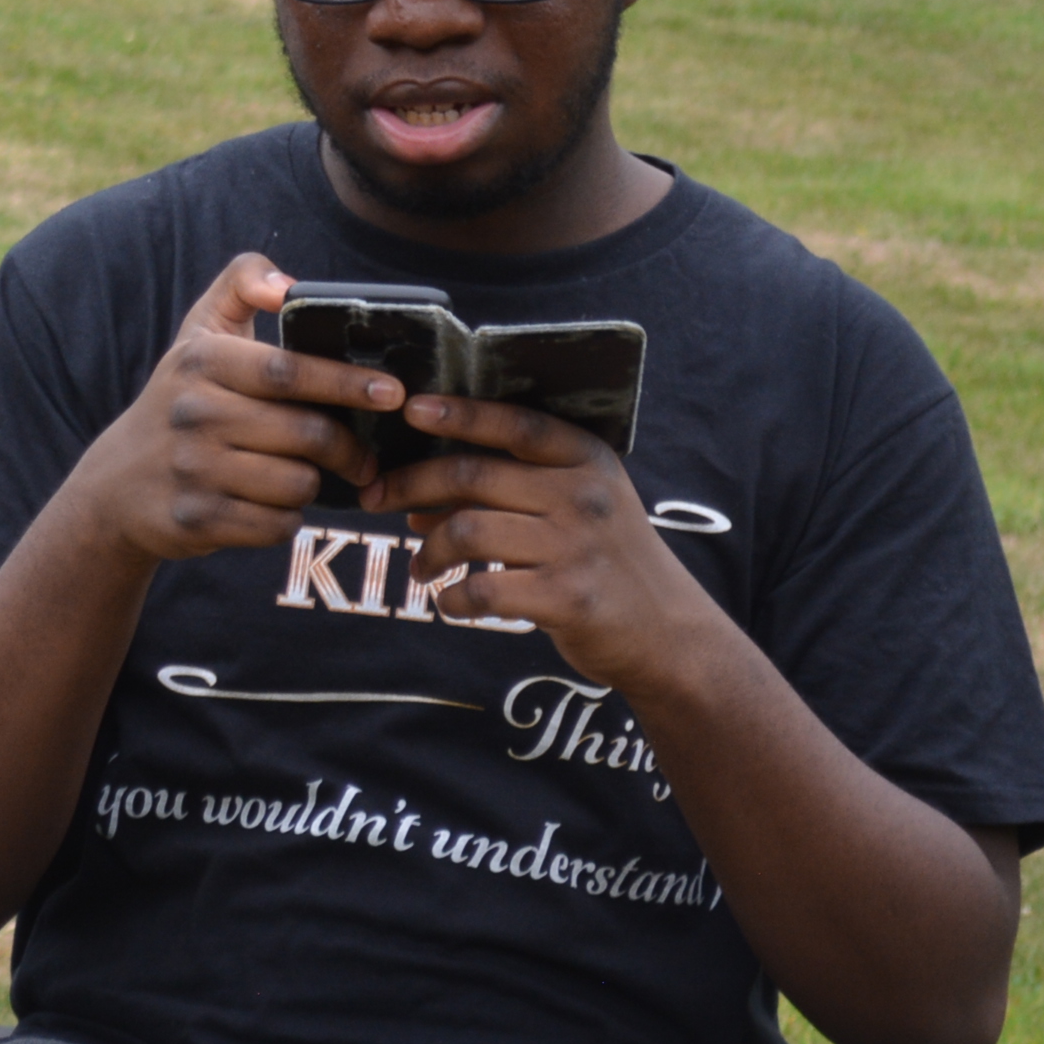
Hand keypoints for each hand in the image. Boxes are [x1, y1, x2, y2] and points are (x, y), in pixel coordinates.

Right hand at [54, 253, 407, 567]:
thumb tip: (288, 284)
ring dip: (313, 484)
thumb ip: (242, 282)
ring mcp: (193, 470)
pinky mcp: (196, 520)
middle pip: (305, 434)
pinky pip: (276, 525)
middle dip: (349, 449)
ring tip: (302, 475)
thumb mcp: (199, 331)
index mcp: (202, 362)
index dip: (345, 382)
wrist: (118, 483)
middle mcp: (194, 414)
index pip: (286, 371)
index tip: (392, 392)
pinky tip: (270, 503)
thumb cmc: (180, 398)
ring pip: (297, 484)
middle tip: (365, 457)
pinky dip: (285, 518)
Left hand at [364, 399, 713, 689]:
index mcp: (587, 460)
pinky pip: (483, 590)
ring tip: (421, 567)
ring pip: (468, 531)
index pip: (515, 423)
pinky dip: (453, 598)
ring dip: (428, 550)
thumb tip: (417, 503)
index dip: (459, 413)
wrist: (668, 634)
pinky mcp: (567, 599)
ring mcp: (576, 547)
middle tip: (375, 499)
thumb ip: (507, 494)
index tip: (410, 410)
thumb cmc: (606, 561)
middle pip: (472, 476)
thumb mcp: (576, 509)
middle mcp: (583, 496)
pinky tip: (450, 603)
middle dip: (410, 485)